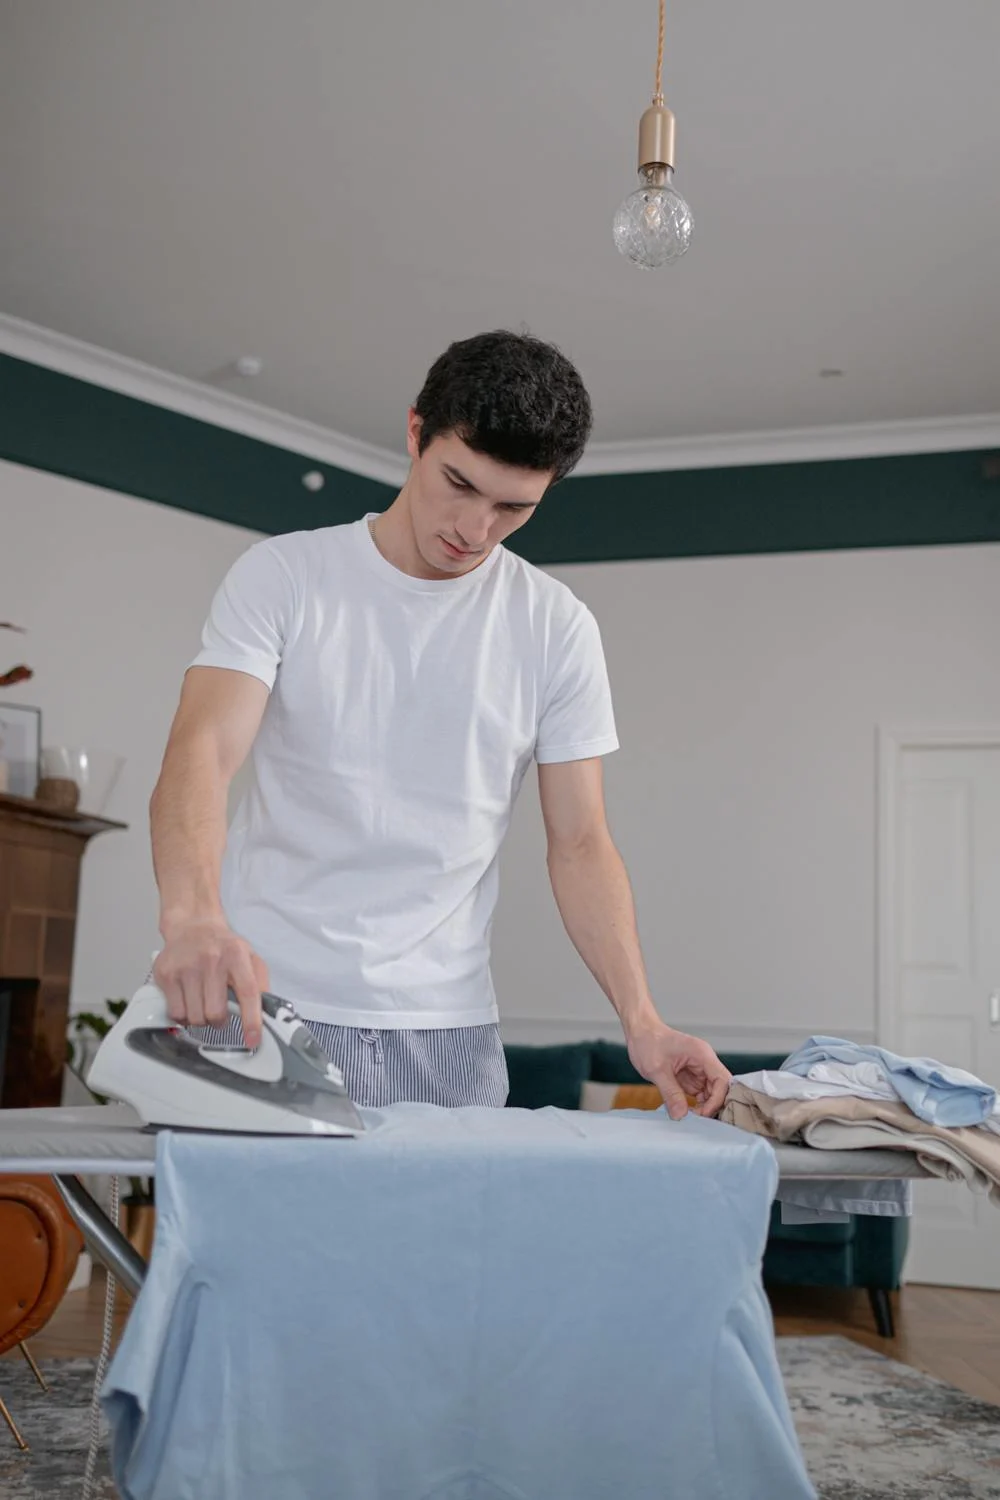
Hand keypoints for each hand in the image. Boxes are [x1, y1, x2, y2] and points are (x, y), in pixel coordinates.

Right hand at [153, 919, 268, 1048]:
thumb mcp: (249, 957)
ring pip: (194, 1017)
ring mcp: (186, 967)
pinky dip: (183, 1016)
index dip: (252, 1020)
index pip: (248, 992)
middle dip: (219, 1022)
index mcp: (237, 956)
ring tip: (203, 1006)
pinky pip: (175, 1012)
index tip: (253, 1039)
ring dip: (201, 1020)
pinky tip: (188, 1003)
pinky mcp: (166, 974)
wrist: (192, 926)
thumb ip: (261, 983)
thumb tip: (267, 1012)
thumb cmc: (223, 946)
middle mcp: (211, 960)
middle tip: (220, 1015)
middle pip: (215, 1012)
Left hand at [626, 1020, 731, 1120]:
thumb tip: (681, 1116)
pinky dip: (696, 1105)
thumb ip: (670, 1093)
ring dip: (704, 1107)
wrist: (639, 1032)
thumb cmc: (648, 1042)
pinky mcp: (690, 1077)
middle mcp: (704, 1062)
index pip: (722, 1080)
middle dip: (711, 1105)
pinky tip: (686, 1112)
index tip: (702, 1113)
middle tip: (697, 1120)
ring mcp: (698, 1070)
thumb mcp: (657, 1070)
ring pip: (711, 1093)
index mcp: (702, 1055)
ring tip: (690, 1118)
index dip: (717, 1100)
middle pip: (720, 1089)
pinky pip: (699, 1094)